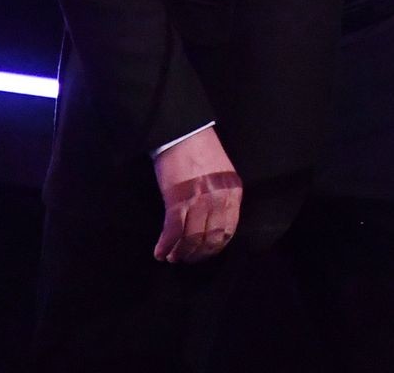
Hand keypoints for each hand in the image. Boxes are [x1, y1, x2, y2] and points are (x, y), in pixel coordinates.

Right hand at [152, 127, 242, 264]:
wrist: (184, 133)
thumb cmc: (202, 151)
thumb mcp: (223, 175)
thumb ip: (222, 197)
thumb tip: (213, 222)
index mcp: (233, 193)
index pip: (229, 230)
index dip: (215, 247)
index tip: (205, 253)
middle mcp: (219, 200)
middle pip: (210, 238)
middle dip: (197, 253)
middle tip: (186, 259)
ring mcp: (199, 202)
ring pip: (191, 238)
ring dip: (180, 252)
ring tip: (172, 257)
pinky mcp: (177, 201)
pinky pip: (173, 231)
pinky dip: (166, 245)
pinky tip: (160, 252)